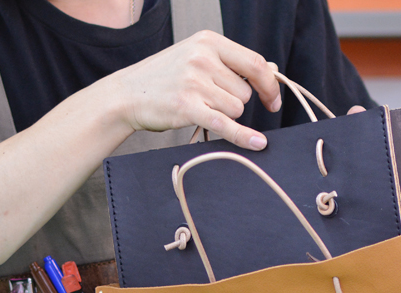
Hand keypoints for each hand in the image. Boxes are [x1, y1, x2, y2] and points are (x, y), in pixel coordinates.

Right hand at [110, 30, 281, 150]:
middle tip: (208, 101)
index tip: (273, 101)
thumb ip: (234, 64)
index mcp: (209, 41)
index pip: (255, 63)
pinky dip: (242, 136)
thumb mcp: (198, 59)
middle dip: (234, 102)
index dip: (270, 84)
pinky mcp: (187, 106)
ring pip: (236, 108)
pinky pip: (225, 123)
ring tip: (197, 106)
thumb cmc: (165, 78)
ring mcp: (195, 81)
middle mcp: (203, 57)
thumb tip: (273, 70)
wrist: (126, 94)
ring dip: (223, 114)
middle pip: (245, 91)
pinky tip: (257, 143)